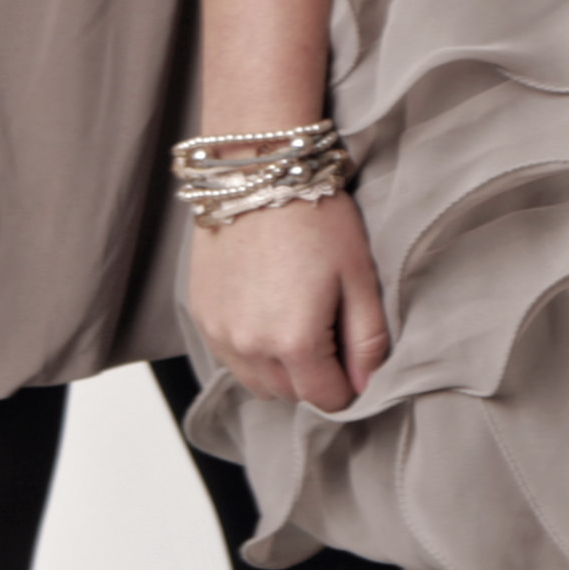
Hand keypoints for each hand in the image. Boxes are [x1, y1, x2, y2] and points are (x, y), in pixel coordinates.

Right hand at [188, 193, 393, 410]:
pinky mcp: (201, 316)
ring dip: (281, 370)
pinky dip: (251, 351)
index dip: (348, 385)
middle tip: (329, 331)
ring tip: (297, 322)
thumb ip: (367, 339)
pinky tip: (267, 311)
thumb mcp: (359, 275)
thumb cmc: (316, 216)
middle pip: (291, 395)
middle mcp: (251, 347)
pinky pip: (230, 358)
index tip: (353, 357)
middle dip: (315, 377)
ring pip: (257, 383)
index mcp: (296, 342)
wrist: (259, 170)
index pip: (326, 399)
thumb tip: (366, 385)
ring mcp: (220, 333)